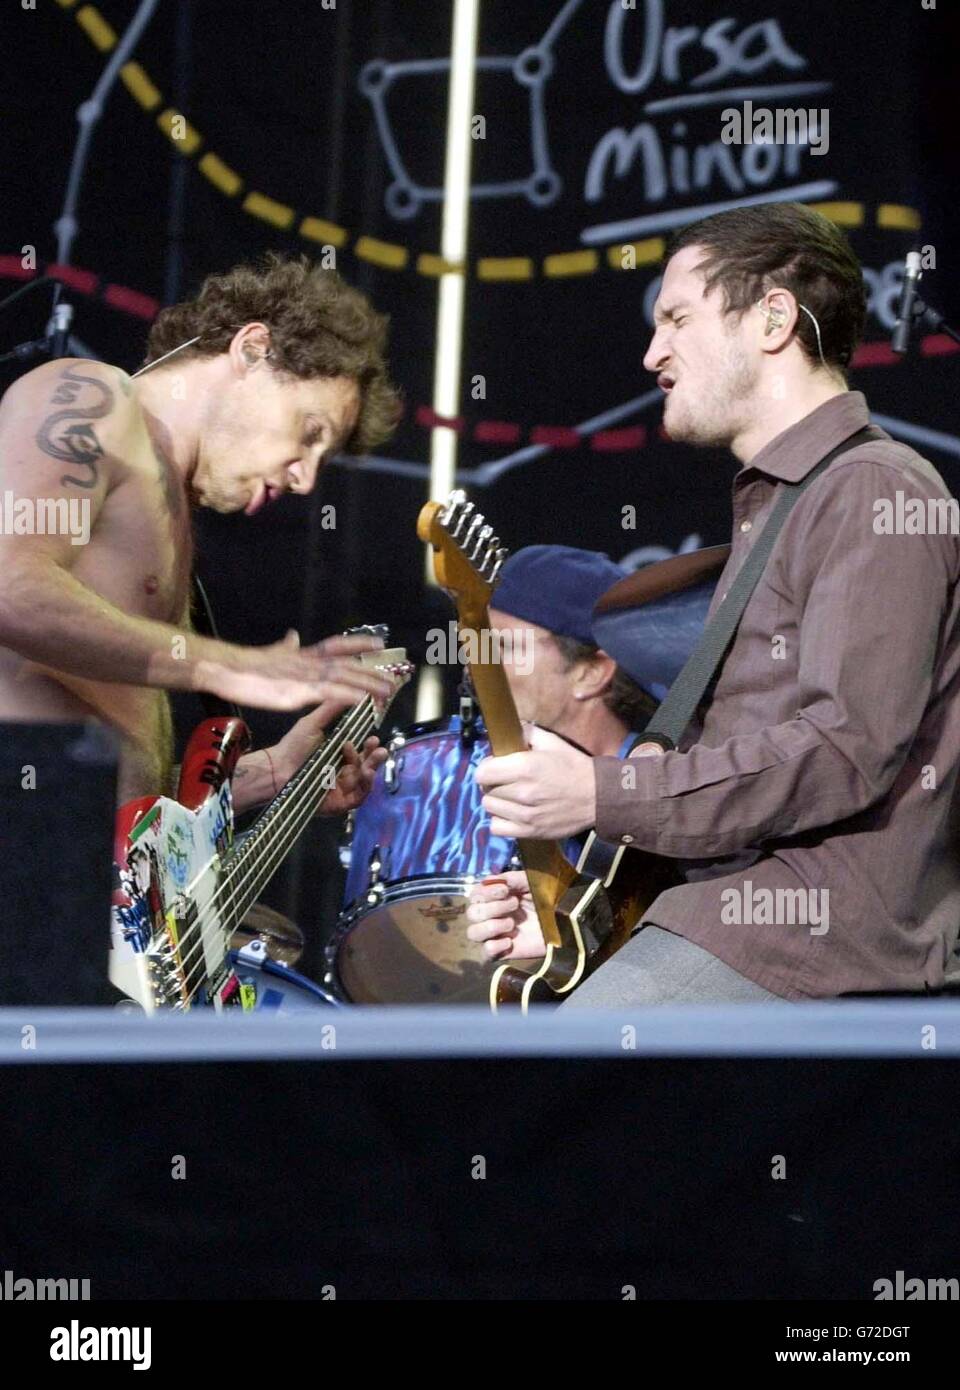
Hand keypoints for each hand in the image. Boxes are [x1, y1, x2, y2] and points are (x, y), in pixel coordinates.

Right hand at [195, 630, 394, 711]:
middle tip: (394, 678)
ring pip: (344, 678)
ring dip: (367, 684)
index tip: (379, 644)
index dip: (360, 645)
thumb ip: (286, 646)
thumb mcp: (272, 652)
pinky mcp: (297, 692)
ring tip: (387, 691)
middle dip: (372, 672)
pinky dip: (347, 695)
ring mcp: (305, 676)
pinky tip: (361, 699)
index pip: (337, 646)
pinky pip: (328, 693)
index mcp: (303, 655)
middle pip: (348, 665)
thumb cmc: (245, 666)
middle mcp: (309, 663)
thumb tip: (292, 635)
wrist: (228, 669)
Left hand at [273, 697, 387, 814]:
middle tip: (380, 749)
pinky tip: (365, 774)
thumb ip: (331, 709)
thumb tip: (350, 692)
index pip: (362, 752)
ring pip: (365, 782)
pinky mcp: (339, 803)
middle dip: (375, 757)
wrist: (277, 769)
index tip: (373, 737)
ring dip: (372, 770)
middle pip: (367, 766)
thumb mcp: (313, 724)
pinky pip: (358, 797)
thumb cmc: (294, 747)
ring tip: (372, 762)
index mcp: (340, 756)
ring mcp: (342, 789)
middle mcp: (343, 773)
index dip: (370, 745)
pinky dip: (365, 787)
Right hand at [466, 872, 544, 960]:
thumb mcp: (531, 881)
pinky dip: (494, 946)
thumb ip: (511, 878)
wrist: (565, 921)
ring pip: (472, 933)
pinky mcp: (502, 953)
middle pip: (472, 913)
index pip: (474, 894)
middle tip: (515, 905)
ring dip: (491, 926)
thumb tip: (490, 880)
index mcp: (495, 898)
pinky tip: (510, 941)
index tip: (505, 890)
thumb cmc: (547, 899)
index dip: (486, 892)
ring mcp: (495, 935)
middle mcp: (491, 916)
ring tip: (511, 924)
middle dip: (492, 908)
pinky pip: (484, 953)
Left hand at [475, 724, 595, 838]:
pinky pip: (497, 827)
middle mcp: (522, 792)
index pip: (482, 772)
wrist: (597, 796)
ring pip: (490, 808)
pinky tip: (512, 813)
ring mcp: (525, 814)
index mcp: (525, 767)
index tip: (496, 767)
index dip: (487, 768)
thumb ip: (527, 732)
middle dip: (493, 783)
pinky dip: (501, 820)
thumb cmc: (573, 767)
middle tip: (507, 781)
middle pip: (486, 790)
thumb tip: (508, 729)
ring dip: (497, 801)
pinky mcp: (529, 831)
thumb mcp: (552, 742)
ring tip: (510, 797)